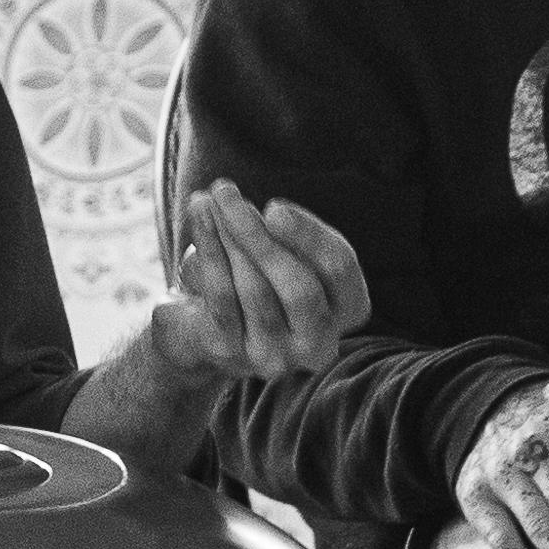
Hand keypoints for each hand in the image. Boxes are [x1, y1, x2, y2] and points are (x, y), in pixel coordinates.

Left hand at [139, 182, 370, 384]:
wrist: (204, 324)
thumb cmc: (259, 274)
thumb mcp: (285, 249)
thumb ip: (288, 233)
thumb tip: (272, 215)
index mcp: (348, 310)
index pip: (339, 269)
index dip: (307, 235)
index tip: (272, 206)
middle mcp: (319, 344)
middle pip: (300, 288)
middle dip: (259, 235)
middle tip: (226, 192)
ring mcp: (275, 356)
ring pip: (255, 290)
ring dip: (227, 236)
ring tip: (206, 200)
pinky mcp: (231, 353)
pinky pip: (221, 296)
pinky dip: (209, 250)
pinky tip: (199, 219)